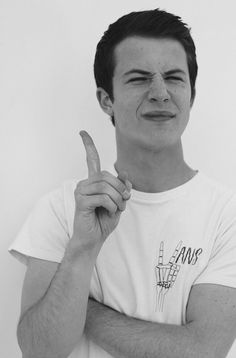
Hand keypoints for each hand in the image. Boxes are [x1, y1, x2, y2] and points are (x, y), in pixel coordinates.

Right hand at [72, 130, 131, 249]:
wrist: (94, 239)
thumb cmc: (104, 220)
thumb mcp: (119, 202)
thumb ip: (122, 187)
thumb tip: (124, 173)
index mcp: (94, 181)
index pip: (91, 159)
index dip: (88, 145)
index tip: (82, 132)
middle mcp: (85, 183)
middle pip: (108, 176)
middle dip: (121, 191)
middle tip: (123, 203)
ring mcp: (81, 191)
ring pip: (107, 187)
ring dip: (117, 200)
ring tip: (115, 210)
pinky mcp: (81, 201)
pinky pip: (103, 198)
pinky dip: (112, 206)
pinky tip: (108, 212)